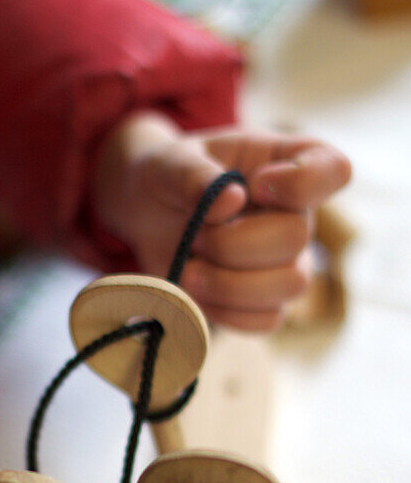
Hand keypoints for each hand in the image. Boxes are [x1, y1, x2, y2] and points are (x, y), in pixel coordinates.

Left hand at [90, 112, 351, 330]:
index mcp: (287, 163)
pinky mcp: (265, 302)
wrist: (147, 217)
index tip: (253, 184)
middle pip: (296, 238)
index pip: (334, 170)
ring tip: (188, 269)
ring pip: (289, 285)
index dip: (299, 183)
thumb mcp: (169, 162)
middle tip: (194, 236)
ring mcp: (288, 262)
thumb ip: (194, 174)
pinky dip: (225, 311)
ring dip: (228, 283)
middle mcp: (299, 214)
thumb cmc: (168, 178)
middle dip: (233, 243)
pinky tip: (197, 292)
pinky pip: (266, 320)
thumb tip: (232, 202)